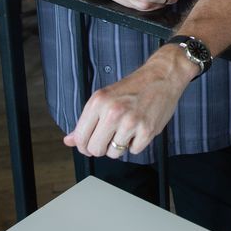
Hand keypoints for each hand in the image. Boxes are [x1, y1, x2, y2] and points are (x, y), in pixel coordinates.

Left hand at [64, 46, 197, 157]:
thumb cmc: (134, 87)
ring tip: (127, 129)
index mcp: (98, 102)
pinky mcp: (146, 130)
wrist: (161, 76)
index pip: (80, 138)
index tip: (89, 145)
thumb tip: (69, 140)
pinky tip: (139, 128)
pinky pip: (134, 151)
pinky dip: (136, 143)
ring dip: (120, 146)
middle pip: (95, 149)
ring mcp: (130, 122)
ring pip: (114, 153)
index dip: (84, 146)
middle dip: (102, 148)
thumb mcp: (104, 98)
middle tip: (110, 137)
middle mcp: (112, 111)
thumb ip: (86, 121)